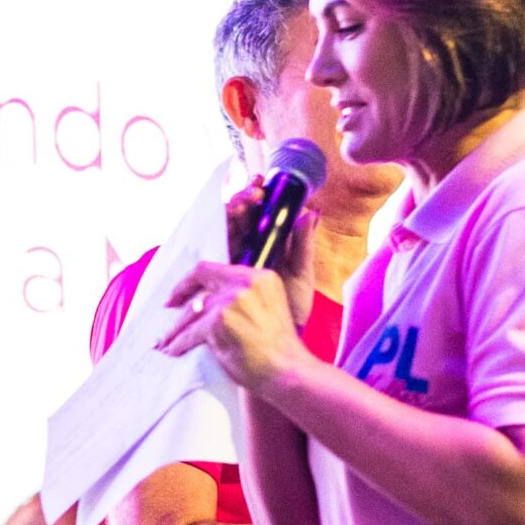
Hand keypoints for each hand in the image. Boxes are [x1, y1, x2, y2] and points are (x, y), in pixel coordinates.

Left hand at [155, 260, 310, 391]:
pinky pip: (191, 333)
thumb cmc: (278, 349)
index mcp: (259, 277)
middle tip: (167, 307)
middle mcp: (245, 283)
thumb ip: (241, 298)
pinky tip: (173, 350)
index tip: (181, 291)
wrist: (288, 371)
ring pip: (192, 312)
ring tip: (165, 340)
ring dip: (176, 329)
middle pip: (200, 282)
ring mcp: (232, 301)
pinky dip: (180, 343)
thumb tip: (205, 301)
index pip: (214, 268)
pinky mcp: (219, 322)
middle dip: (178, 296)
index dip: (192, 279)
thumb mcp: (266, 309)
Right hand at [223, 180, 319, 321]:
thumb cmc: (292, 308)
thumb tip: (312, 211)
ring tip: (241, 204)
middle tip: (252, 193)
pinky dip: (217, 241)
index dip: (257, 194)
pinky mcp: (218, 280)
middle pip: (238, 216)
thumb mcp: (301, 274)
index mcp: (266, 243)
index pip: (258, 212)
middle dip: (243, 199)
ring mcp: (231, 263)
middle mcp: (246, 249)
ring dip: (231, 214)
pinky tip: (222, 231)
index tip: (263, 183)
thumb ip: (303, 244)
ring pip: (224, 231)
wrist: (281, 341)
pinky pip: (212, 258)